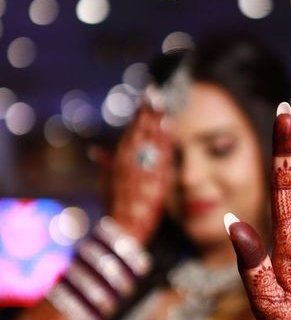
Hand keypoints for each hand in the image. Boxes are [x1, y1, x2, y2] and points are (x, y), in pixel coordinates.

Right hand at [109, 86, 171, 242]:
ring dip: (155, 118)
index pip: (131, 132)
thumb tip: (95, 150)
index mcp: (118, 160)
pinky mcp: (154, 177)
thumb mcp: (106, 184)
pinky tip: (167, 124)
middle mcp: (129, 161)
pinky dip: (163, 138)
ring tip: (159, 101)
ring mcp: (142, 168)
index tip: (144, 100)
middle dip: (146, 109)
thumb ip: (104, 164)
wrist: (124, 228)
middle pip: (140, 129)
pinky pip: (160, 152)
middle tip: (152, 91)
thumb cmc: (114, 207)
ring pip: (149, 138)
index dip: (138, 115)